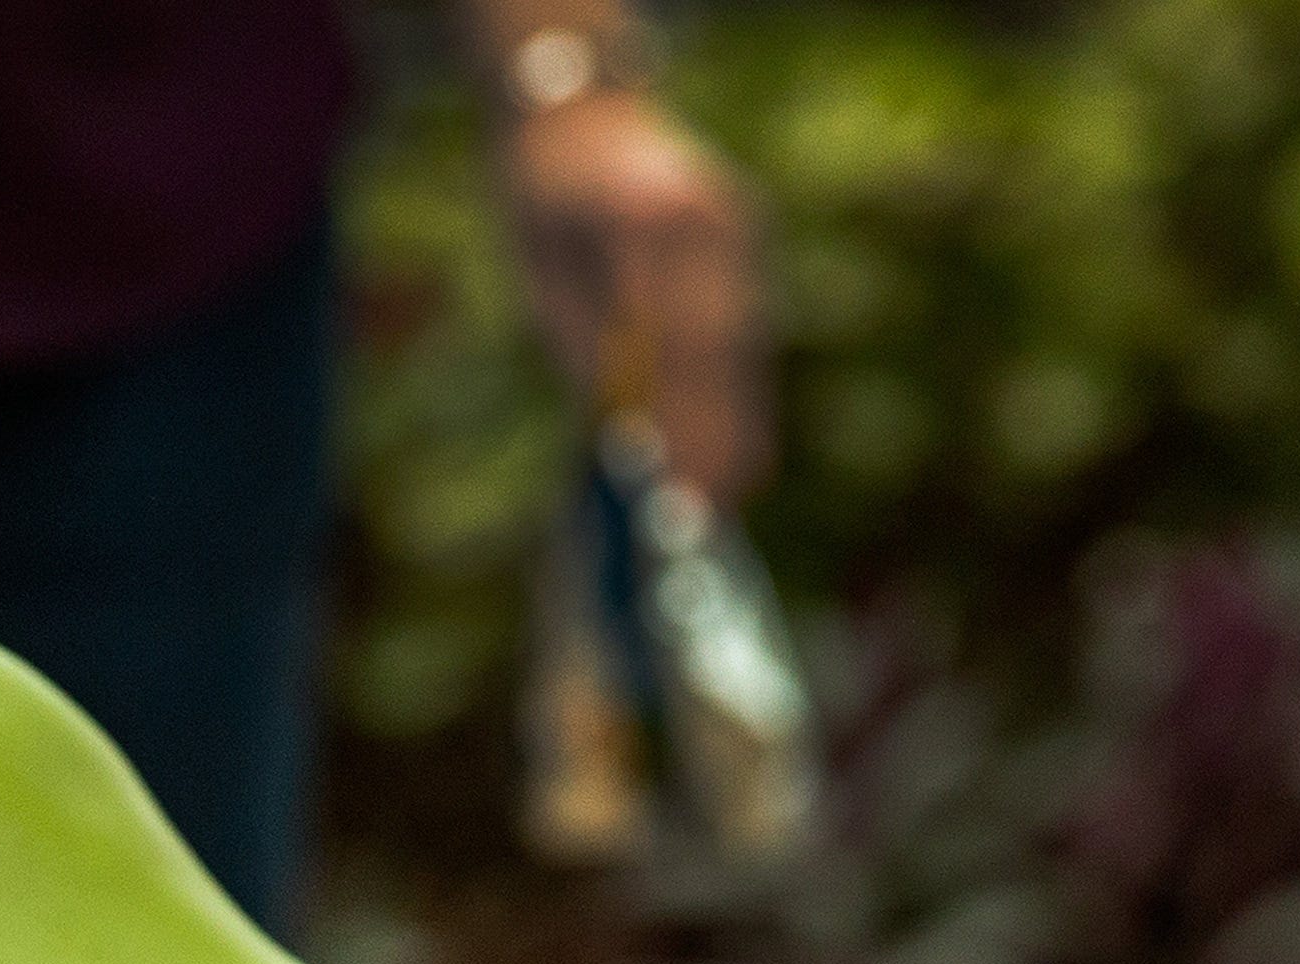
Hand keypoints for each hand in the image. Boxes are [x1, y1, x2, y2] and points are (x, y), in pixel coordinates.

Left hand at [498, 86, 771, 499]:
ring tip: (722, 504)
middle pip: (720, 345)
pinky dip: (746, 403)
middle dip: (711, 431)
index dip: (678, 410)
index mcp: (651, 209)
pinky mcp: (752, 251)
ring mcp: (741, 231)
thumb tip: (627, 431)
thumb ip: (590, 341)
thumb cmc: (550, 203)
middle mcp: (711, 217)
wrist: (586, 118)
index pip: (673, 332)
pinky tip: (739, 467)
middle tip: (698, 510)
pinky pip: (752, 339)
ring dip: (737, 427)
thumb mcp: (547, 272)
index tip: (668, 475)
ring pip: (746, 348)